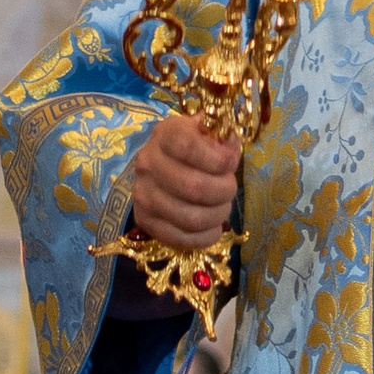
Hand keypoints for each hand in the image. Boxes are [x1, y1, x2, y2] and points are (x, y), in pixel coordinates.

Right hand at [128, 113, 241, 250]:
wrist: (165, 164)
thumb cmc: (197, 148)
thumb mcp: (210, 134)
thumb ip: (224, 140)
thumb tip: (228, 154)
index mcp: (165, 135)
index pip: (188, 147)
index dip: (217, 159)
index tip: (230, 163)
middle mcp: (147, 163)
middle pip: (194, 187)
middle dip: (224, 191)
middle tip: (229, 188)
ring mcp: (142, 194)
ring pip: (191, 218)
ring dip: (217, 215)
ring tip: (222, 207)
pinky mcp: (144, 220)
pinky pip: (182, 239)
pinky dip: (206, 236)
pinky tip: (212, 226)